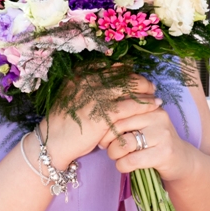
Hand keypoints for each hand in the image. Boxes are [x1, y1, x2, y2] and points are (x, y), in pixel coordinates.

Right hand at [43, 73, 161, 167]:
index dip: (126, 72)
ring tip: (155, 95)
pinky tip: (155, 105)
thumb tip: (107, 83)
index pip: (111, 68)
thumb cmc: (64, 124)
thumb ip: (87, 88)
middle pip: (123, 75)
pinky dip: (145, 103)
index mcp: (80, 75)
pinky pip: (131, 104)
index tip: (135, 78)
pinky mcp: (104, 112)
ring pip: (130, 87)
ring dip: (146, 90)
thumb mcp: (72, 99)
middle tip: (150, 86)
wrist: (54, 143)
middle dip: (139, 80)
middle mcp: (89, 81)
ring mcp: (96, 95)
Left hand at [97, 94, 193, 181]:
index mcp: (149, 105)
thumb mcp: (143, 123)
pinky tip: (124, 166)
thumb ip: (127, 116)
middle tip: (104, 146)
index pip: (120, 108)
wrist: (182, 161)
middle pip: (118, 125)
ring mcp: (162, 134)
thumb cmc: (155, 142)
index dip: (105, 121)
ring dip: (114, 153)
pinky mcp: (164, 153)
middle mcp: (157, 116)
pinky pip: (132, 160)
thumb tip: (98, 113)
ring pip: (123, 143)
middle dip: (106, 139)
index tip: (99, 131)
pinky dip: (122, 165)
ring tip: (116, 156)